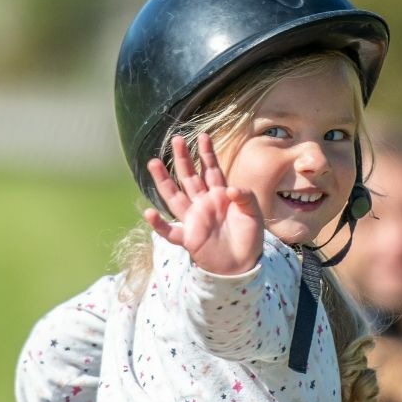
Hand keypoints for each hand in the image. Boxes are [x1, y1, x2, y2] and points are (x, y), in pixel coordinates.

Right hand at [144, 135, 263, 275]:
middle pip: (189, 177)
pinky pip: (170, 232)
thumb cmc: (250, 237)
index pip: (211, 170)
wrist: (244, 264)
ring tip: (153, 162)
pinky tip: (148, 214)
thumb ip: (245, 197)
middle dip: (183, 159)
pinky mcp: (189, 239)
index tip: (202, 136)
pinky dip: (159, 225)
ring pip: (174, 197)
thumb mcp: (253, 213)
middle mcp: (203, 204)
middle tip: (176, 139)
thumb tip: (229, 189)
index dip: (206, 154)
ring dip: (163, 181)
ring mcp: (194, 220)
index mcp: (219, 196)